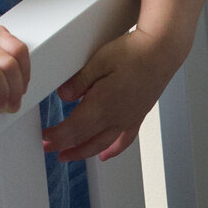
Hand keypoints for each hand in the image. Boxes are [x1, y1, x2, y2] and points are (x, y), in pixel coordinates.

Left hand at [43, 28, 186, 160]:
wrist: (162, 51)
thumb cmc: (134, 52)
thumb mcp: (99, 60)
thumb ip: (80, 81)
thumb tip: (64, 96)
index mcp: (103, 103)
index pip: (74, 127)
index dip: (57, 136)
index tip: (45, 139)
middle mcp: (116, 116)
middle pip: (85, 138)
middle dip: (64, 145)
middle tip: (48, 148)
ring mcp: (128, 118)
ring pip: (102, 143)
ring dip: (83, 153)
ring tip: (69, 156)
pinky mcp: (137, 115)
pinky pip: (124, 140)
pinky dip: (113, 150)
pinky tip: (105, 155)